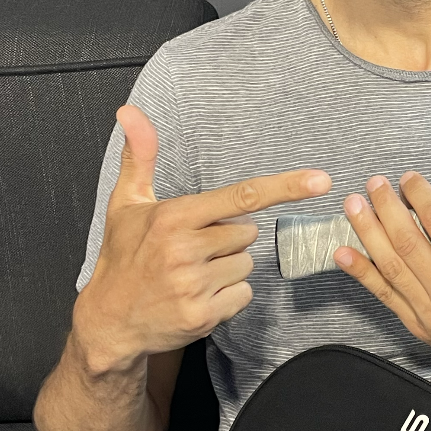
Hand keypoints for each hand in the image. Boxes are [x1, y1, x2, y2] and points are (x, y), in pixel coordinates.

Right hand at [75, 103, 330, 372]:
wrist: (109, 320)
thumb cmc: (122, 256)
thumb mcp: (126, 203)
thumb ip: (140, 155)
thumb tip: (129, 110)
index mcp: (173, 217)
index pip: (241, 197)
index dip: (285, 186)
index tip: (320, 180)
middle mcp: (184, 250)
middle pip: (248, 233)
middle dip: (228, 239)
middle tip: (192, 249)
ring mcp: (193, 285)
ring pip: (246, 264)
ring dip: (228, 268)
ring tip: (191, 274)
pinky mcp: (202, 316)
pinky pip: (243, 294)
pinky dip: (228, 296)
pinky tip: (198, 295)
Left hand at [333, 170, 430, 375]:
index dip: (420, 196)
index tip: (409, 180)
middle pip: (408, 242)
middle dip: (387, 208)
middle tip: (375, 185)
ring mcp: (428, 312)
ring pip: (390, 265)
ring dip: (368, 232)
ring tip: (354, 207)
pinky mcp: (415, 324)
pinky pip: (383, 293)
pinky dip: (361, 271)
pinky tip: (343, 253)